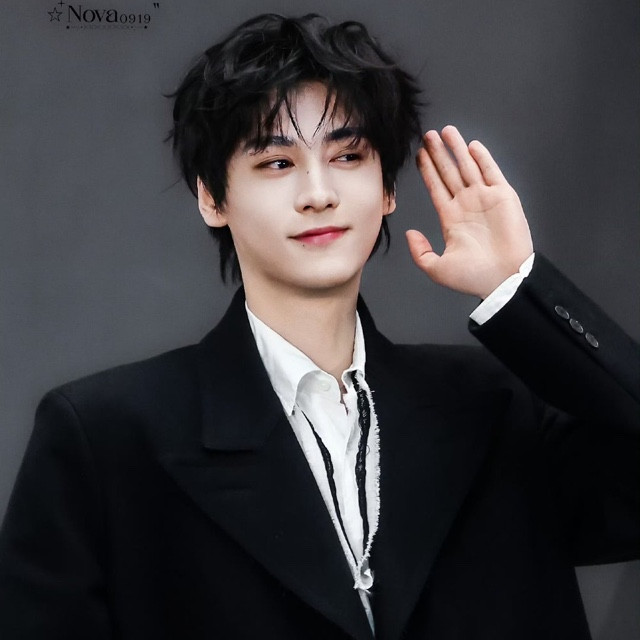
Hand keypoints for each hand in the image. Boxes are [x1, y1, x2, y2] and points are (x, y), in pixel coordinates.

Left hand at [406, 126, 532, 298]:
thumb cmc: (473, 278)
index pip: (436, 188)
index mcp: (451, 219)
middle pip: (449, 172)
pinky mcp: (503, 197)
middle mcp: (466, 205)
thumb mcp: (437, 268)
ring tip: (446, 131)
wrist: (503, 280)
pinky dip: (482, 158)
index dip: (428, 170)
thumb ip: (420, 252)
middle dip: (439, 154)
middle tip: (428, 135)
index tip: (419, 154)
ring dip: (457, 149)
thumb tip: (410, 233)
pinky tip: (471, 145)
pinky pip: (491, 172)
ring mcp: (485, 199)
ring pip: (468, 167)